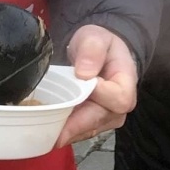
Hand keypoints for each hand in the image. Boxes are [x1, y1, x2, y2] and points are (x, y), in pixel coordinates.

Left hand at [54, 26, 136, 148]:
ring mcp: (106, 118)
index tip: (75, 91)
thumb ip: (92, 50)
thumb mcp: (96, 37)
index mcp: (126, 83)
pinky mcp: (93, 124)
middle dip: (73, 125)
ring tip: (42, 131)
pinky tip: (46, 129)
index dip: (98, 97)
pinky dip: (63, 131)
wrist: (99, 54)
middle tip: (49, 131)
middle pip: (98, 120)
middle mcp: (119, 107)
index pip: (118, 98)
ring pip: (86, 130)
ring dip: (65, 131)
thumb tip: (84, 73)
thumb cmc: (100, 46)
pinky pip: (79, 131)